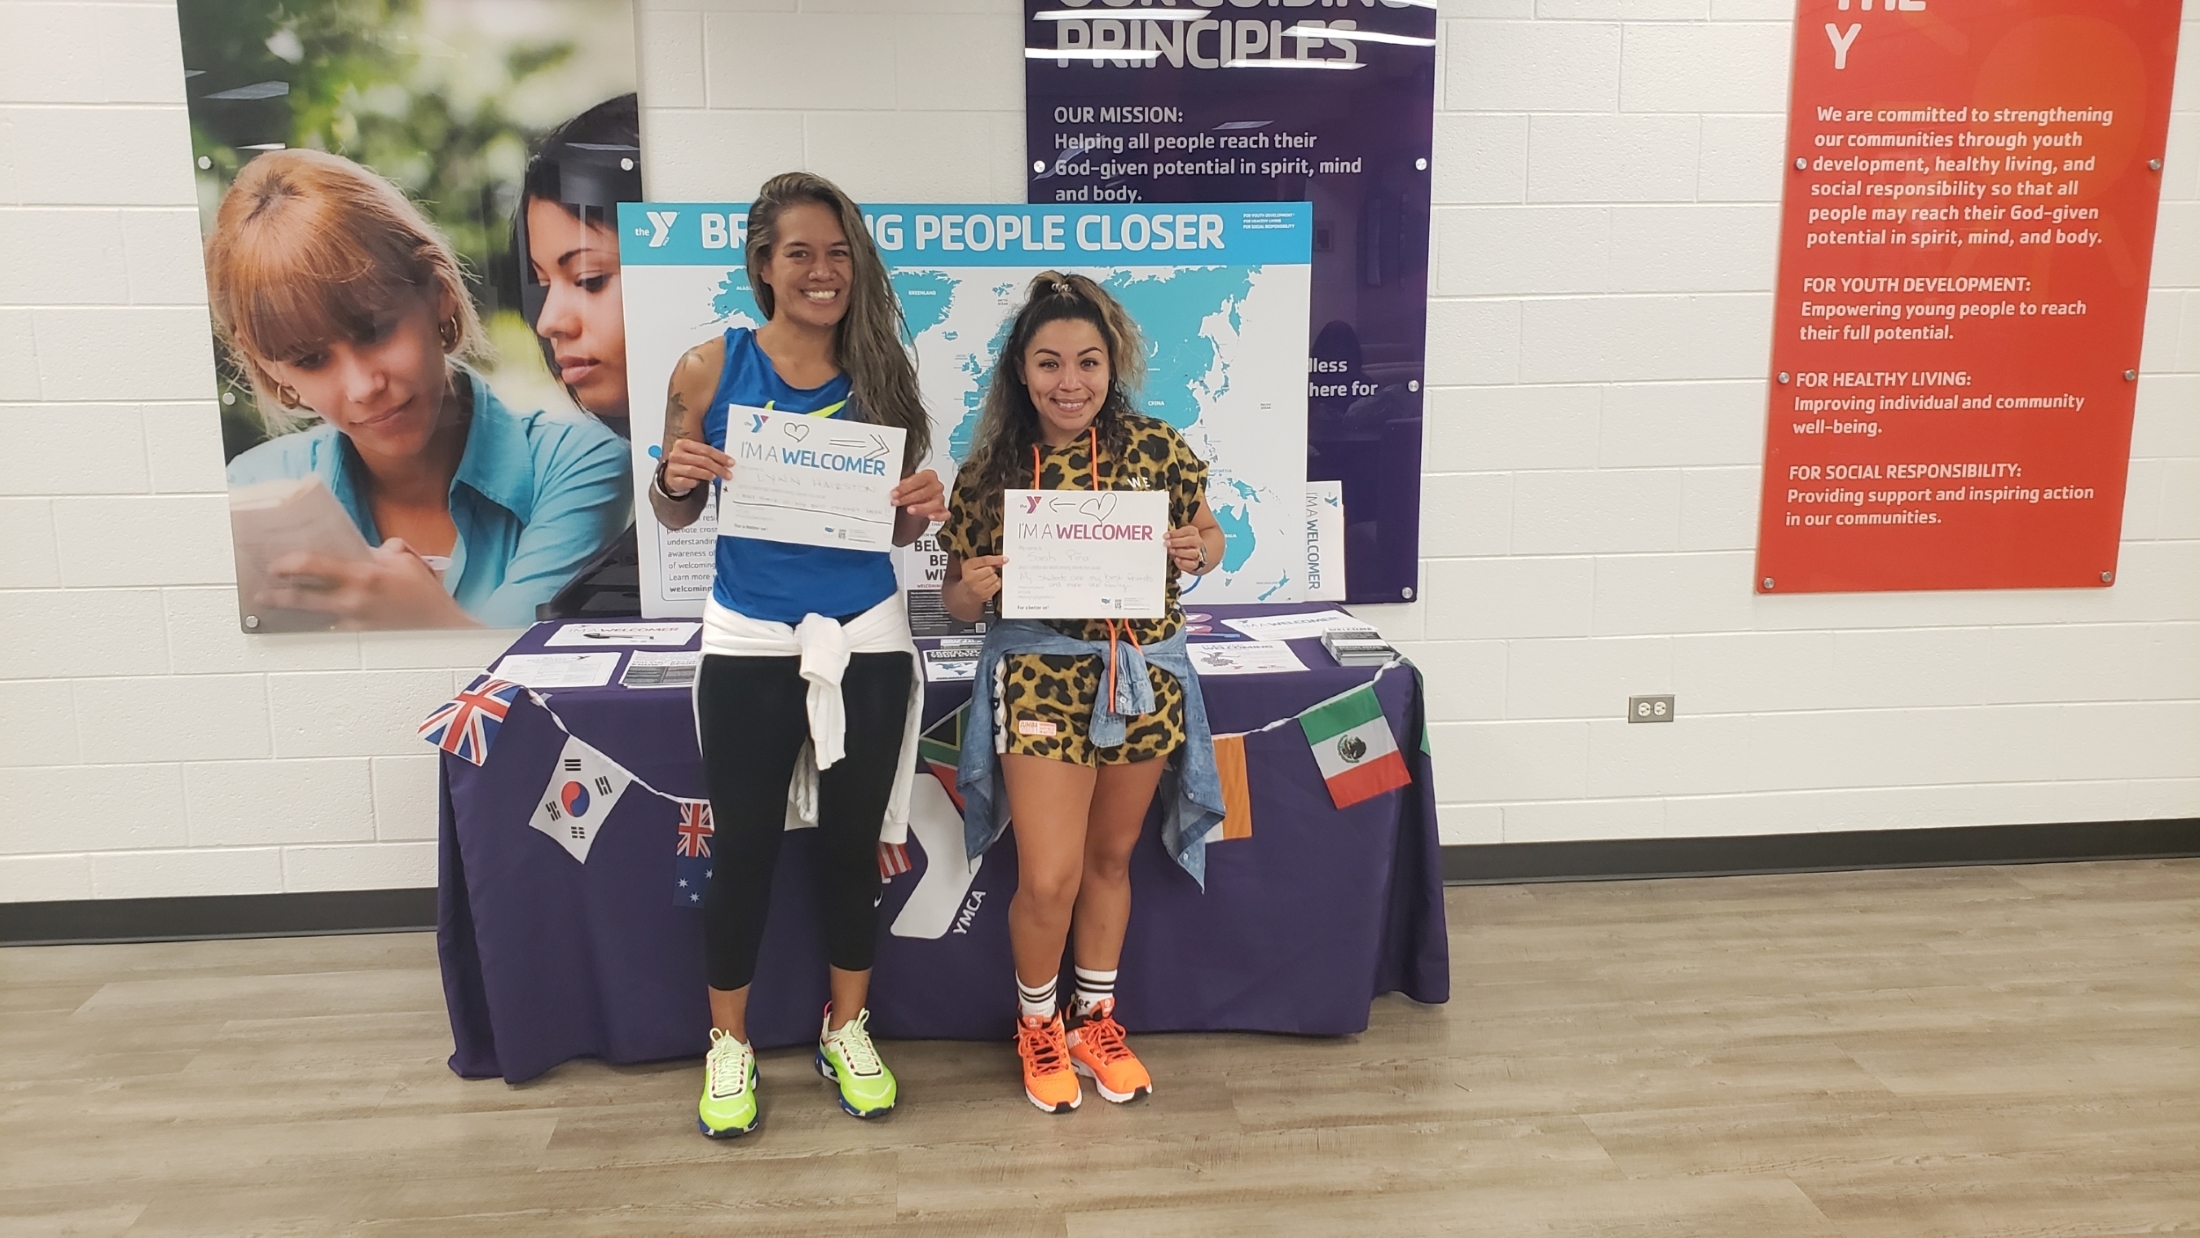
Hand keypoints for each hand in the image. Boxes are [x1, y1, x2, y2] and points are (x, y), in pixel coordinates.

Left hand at [259, 538, 475, 628]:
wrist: (443, 629)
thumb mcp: (408, 563)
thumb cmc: (427, 596)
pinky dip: (319, 625)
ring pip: (311, 617)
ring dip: (293, 612)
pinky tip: (309, 624)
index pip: (312, 566)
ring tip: (276, 608)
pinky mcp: (358, 639)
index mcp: (363, 575)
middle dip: (276, 594)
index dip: (287, 564)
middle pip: (300, 598)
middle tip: (262, 591)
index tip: (275, 564)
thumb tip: (374, 548)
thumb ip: (388, 550)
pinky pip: (330, 630)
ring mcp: (353, 623)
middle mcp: (353, 600)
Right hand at [660, 436, 732, 497]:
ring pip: (692, 470)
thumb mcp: (696, 455)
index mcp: (683, 444)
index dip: (720, 456)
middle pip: (701, 460)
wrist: (671, 473)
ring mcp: (672, 467)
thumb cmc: (687, 462)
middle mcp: (676, 454)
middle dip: (717, 467)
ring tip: (715, 477)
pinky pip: (684, 481)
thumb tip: (727, 462)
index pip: (705, 449)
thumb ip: (709, 456)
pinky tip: (698, 483)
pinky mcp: (671, 479)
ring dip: (706, 474)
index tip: (730, 463)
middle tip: (727, 474)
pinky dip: (693, 482)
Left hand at [891, 468, 948, 522]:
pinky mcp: (942, 512)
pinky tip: (930, 516)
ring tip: (910, 510)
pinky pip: (944, 514)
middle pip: (926, 491)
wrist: (913, 505)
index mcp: (929, 476)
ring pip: (935, 503)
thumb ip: (901, 487)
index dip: (906, 486)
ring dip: (921, 507)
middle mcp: (936, 487)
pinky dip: (938, 516)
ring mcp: (940, 499)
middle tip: (897, 501)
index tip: (895, 492)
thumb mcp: (904, 487)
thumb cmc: (911, 492)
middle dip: (909, 497)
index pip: (920, 479)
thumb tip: (894, 491)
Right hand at [957, 554, 1006, 603]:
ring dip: (994, 577)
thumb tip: (1000, 561)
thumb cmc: (970, 576)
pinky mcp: (984, 595)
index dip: (996, 559)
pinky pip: (997, 585)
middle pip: (990, 569)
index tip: (1005, 559)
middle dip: (991, 569)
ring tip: (987, 578)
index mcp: (967, 567)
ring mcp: (977, 587)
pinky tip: (990, 583)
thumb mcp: (973, 565)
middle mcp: (970, 577)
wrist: (966, 593)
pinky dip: (996, 583)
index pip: (984, 560)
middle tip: (986, 572)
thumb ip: (986, 560)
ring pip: (994, 577)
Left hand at [1166, 525, 1206, 573]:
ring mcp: (1198, 553)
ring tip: (1171, 551)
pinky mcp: (1196, 563)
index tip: (1166, 536)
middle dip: (1177, 542)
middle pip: (1190, 541)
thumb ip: (1173, 537)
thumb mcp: (1178, 536)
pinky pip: (1192, 564)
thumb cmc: (1183, 543)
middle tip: (1167, 543)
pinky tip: (1177, 559)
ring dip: (1180, 552)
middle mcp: (1197, 542)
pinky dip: (1184, 562)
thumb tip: (1165, 538)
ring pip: (1192, 553)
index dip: (1175, 533)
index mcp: (1193, 532)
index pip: (1187, 531)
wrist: (1190, 554)